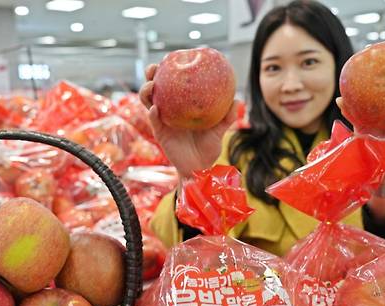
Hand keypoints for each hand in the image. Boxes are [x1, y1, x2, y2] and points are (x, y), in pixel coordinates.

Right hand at [139, 64, 237, 179]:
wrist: (199, 169)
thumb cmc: (207, 149)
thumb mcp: (219, 130)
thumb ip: (227, 116)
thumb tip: (237, 99)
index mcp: (180, 106)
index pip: (171, 84)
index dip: (168, 70)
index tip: (171, 58)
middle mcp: (169, 111)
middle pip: (154, 89)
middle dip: (150, 75)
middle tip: (154, 68)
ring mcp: (162, 122)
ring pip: (148, 102)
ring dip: (146, 92)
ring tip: (152, 85)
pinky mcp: (160, 134)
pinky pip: (154, 122)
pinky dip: (153, 114)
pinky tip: (155, 108)